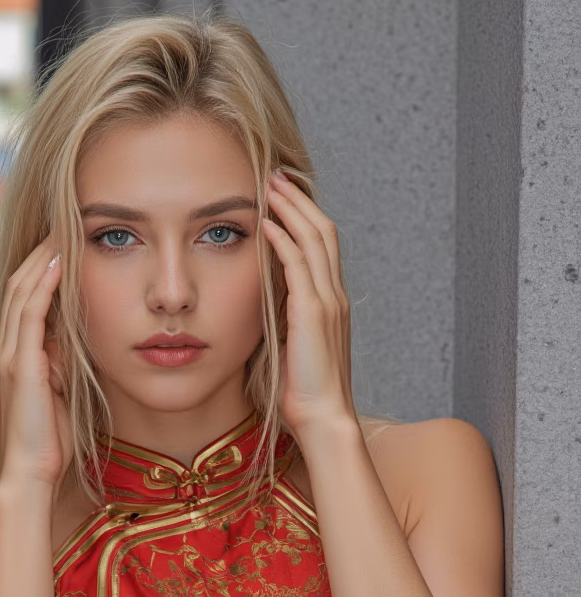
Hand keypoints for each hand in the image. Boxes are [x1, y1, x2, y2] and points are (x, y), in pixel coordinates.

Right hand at [0, 233, 72, 493]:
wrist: (29, 476)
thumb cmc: (49, 445)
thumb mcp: (61, 395)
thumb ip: (65, 366)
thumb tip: (79, 341)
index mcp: (14, 358)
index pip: (24, 301)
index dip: (42, 271)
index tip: (65, 246)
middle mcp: (5, 351)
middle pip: (18, 286)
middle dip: (40, 253)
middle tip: (63, 223)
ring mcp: (9, 356)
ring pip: (22, 292)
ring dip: (43, 259)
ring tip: (63, 231)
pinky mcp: (20, 365)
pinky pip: (30, 313)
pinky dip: (44, 285)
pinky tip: (60, 263)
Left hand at [262, 170, 357, 440]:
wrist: (324, 421)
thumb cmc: (304, 397)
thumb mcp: (290, 352)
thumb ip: (281, 326)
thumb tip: (260, 312)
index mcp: (331, 305)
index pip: (322, 247)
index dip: (304, 217)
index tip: (282, 197)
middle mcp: (335, 297)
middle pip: (323, 231)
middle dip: (299, 200)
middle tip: (276, 175)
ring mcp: (328, 303)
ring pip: (315, 239)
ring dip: (291, 209)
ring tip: (270, 184)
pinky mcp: (314, 314)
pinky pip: (300, 265)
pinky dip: (284, 240)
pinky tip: (267, 223)